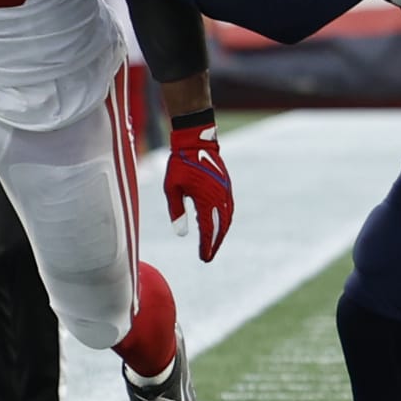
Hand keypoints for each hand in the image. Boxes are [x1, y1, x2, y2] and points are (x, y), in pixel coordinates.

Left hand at [163, 121, 233, 262]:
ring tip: (213, 245)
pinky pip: (229, 209)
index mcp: (205, 199)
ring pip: (227, 219)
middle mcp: (219, 198)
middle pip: (220, 227)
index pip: (207, 229)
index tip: (203, 258)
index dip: (206, 246)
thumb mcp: (172, 188)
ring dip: (221, 234)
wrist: (196, 142)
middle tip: (208, 257)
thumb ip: (176, 211)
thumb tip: (182, 234)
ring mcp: (225, 192)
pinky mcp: (227, 187)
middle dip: (215, 244)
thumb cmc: (180, 164)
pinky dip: (225, 221)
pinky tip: (219, 227)